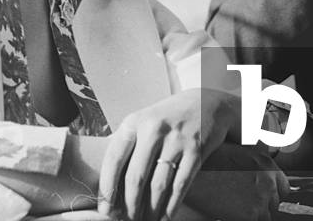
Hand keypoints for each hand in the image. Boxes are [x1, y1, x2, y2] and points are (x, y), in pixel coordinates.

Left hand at [98, 89, 240, 220]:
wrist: (207, 102)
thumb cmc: (168, 118)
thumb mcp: (144, 121)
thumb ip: (128, 145)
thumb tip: (108, 184)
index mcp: (135, 122)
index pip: (114, 159)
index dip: (107, 187)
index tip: (105, 208)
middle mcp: (154, 129)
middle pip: (136, 177)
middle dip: (130, 205)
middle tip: (128, 219)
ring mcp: (177, 139)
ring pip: (158, 185)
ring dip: (151, 209)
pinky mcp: (197, 149)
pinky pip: (181, 184)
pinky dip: (172, 204)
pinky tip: (167, 215)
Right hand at [184, 143, 289, 220]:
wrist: (189, 175)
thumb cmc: (206, 162)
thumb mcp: (234, 152)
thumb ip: (251, 162)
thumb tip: (257, 171)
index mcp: (265, 163)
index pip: (283, 185)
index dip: (272, 192)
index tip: (261, 195)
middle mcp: (268, 179)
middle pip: (276, 202)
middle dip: (262, 204)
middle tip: (244, 203)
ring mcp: (262, 198)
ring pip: (268, 215)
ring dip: (255, 214)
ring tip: (236, 207)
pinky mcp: (252, 214)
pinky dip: (245, 219)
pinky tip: (230, 213)